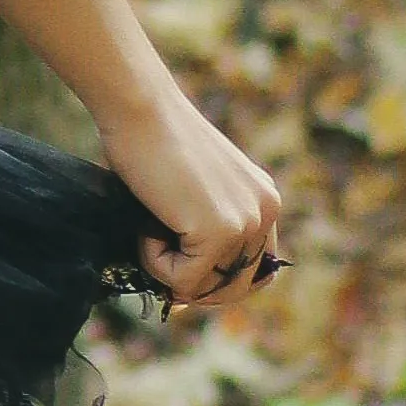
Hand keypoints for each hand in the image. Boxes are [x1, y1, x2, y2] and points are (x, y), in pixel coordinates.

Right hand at [93, 76, 283, 321]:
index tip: (180, 276)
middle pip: (235, 288)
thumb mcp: (194, 190)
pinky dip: (154, 262)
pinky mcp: (219, 231)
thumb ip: (204, 230)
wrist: (140, 109)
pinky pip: (183, 279)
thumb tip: (185, 296)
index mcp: (264, 200)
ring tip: (149, 230)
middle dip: (193, 287)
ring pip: (206, 287)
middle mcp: (265, 211)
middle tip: (157, 261)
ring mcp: (246, 222)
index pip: (256, 270)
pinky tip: (145, 226)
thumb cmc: (150, 143)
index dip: (216, 282)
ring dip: (169, 270)